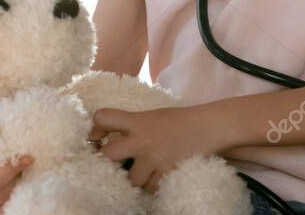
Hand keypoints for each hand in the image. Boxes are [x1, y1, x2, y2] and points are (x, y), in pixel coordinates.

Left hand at [88, 106, 229, 193]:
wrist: (208, 127)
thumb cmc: (179, 121)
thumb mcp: (151, 116)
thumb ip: (132, 125)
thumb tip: (108, 137)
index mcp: (136, 121)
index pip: (103, 117)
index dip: (95, 127)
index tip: (96, 137)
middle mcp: (141, 140)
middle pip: (107, 155)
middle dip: (105, 162)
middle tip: (109, 166)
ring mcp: (153, 159)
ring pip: (131, 180)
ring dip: (136, 179)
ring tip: (144, 172)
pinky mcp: (167, 173)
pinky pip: (151, 188)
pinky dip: (153, 185)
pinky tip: (159, 177)